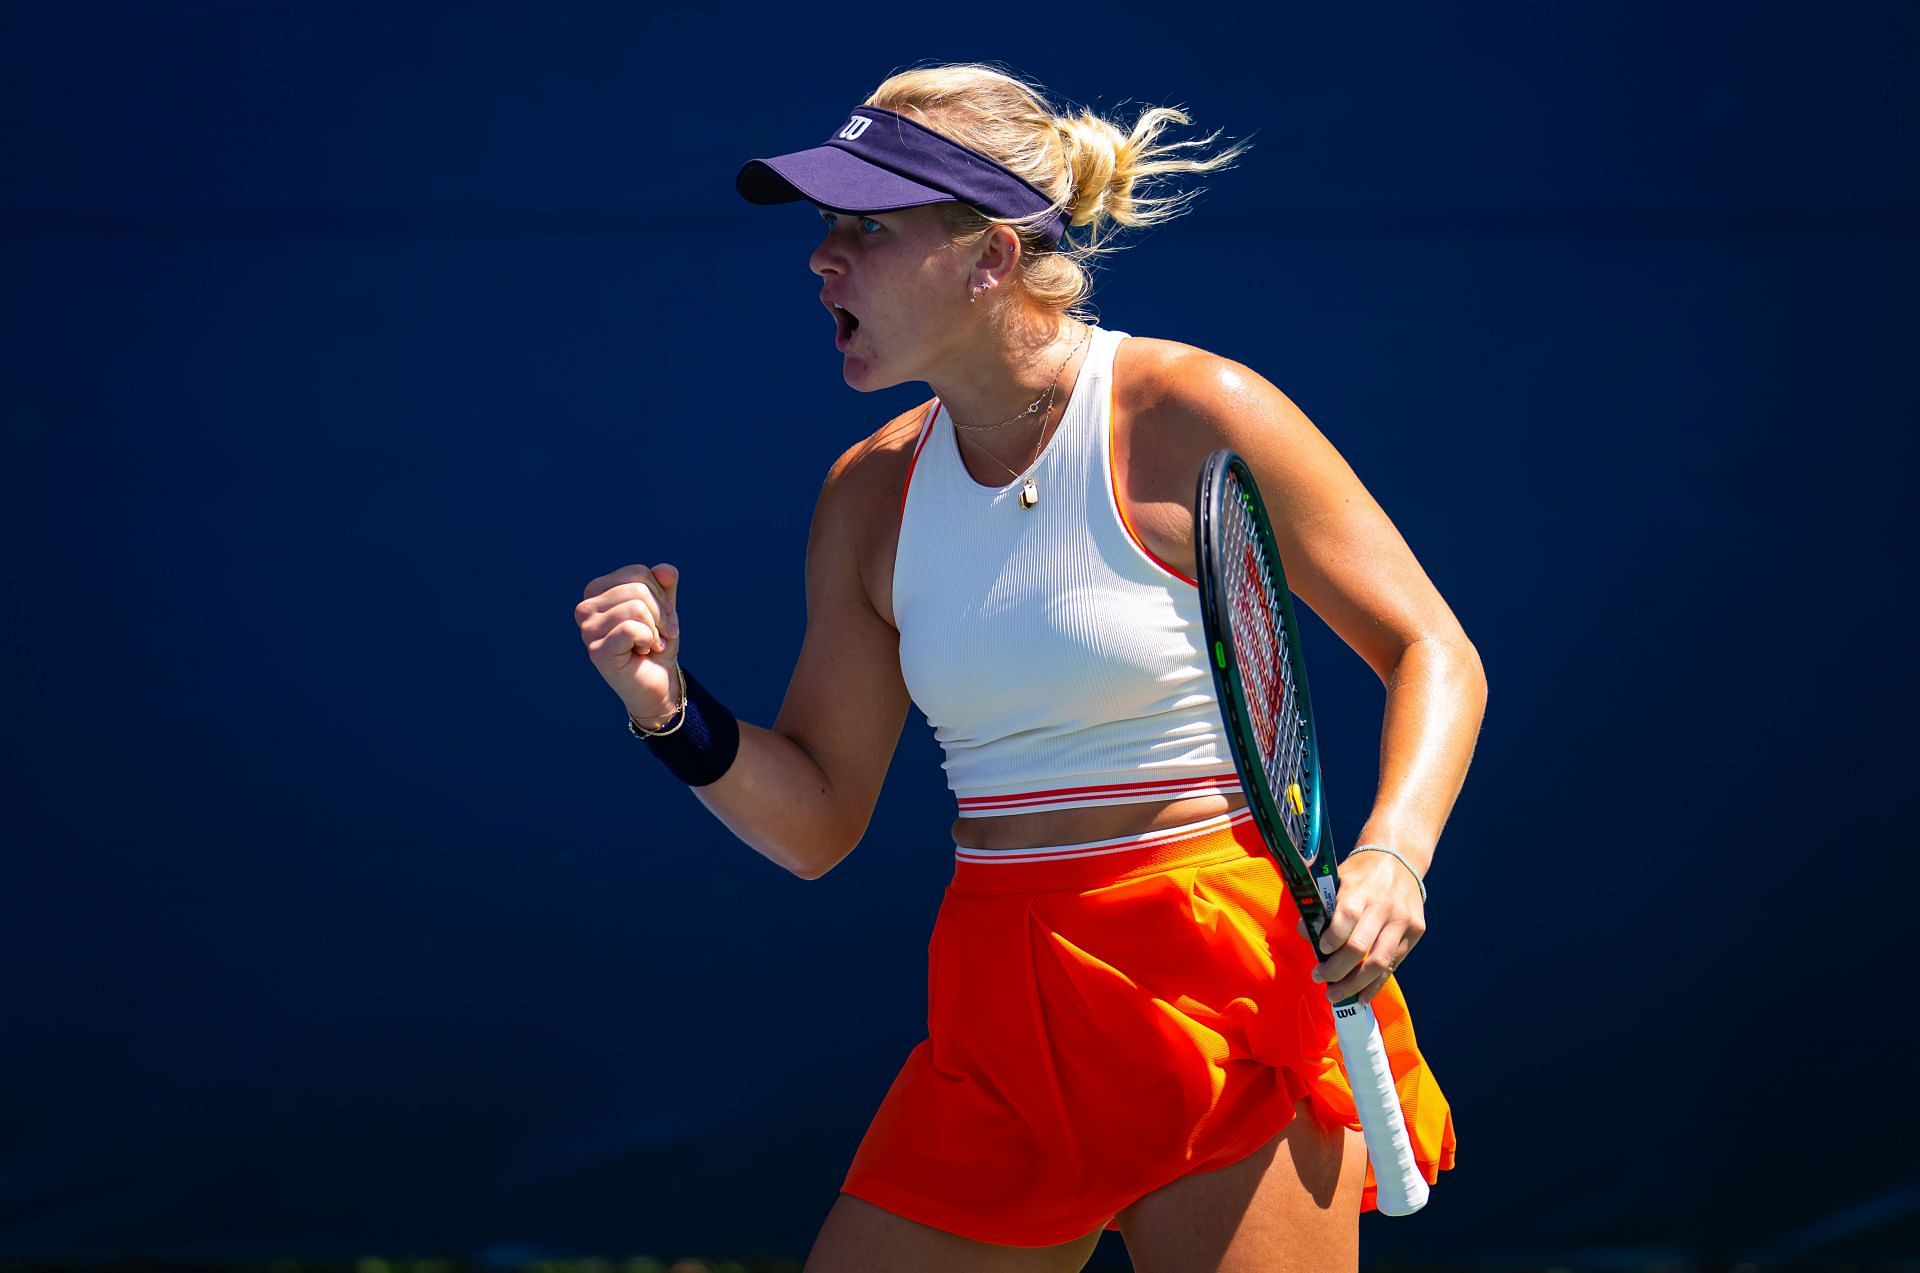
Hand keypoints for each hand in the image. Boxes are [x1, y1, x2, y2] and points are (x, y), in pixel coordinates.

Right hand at [577, 562, 681, 721]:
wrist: (657, 682)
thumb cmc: (656, 643)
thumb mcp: (663, 608)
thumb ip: (664, 585)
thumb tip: (666, 569)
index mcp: (596, 591)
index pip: (638, 573)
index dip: (660, 595)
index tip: (662, 618)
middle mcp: (585, 608)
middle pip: (638, 588)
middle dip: (660, 613)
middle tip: (659, 634)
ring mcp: (587, 630)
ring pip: (636, 607)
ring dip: (655, 629)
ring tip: (649, 644)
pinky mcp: (597, 651)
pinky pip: (632, 628)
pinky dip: (648, 640)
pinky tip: (642, 651)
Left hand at [1296, 849, 1426, 1004]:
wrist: (1400, 859)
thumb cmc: (1361, 872)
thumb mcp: (1338, 877)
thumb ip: (1322, 904)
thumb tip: (1304, 932)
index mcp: (1361, 889)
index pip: (1346, 917)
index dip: (1331, 939)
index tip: (1320, 951)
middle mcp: (1384, 906)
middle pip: (1360, 946)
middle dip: (1336, 969)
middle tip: (1319, 977)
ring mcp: (1402, 921)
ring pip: (1379, 962)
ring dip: (1354, 984)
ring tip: (1335, 995)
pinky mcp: (1415, 932)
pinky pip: (1393, 965)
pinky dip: (1375, 985)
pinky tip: (1361, 997)